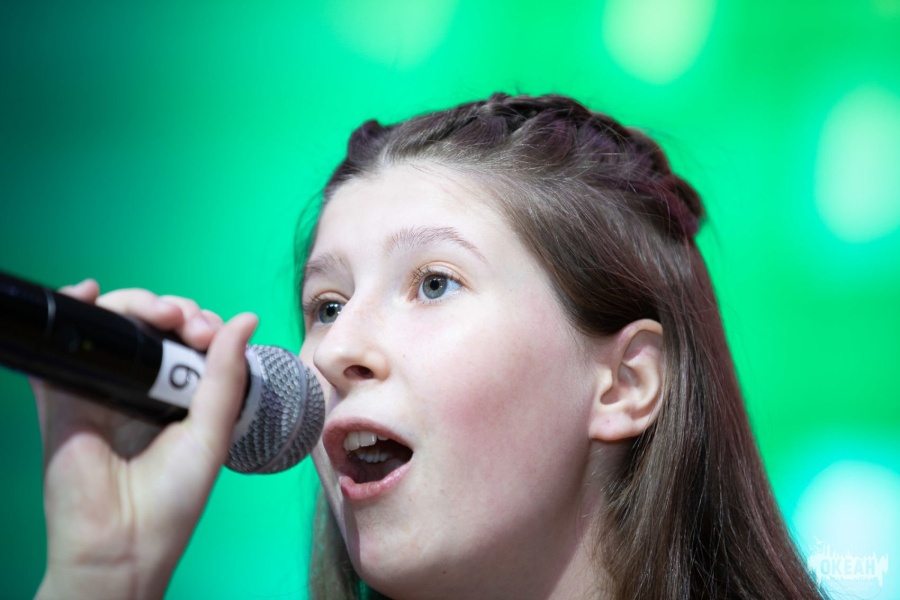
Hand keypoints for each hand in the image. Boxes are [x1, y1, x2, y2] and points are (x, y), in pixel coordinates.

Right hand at [33, 280, 257, 599]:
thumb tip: (246, 318)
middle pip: (152, 327)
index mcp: (179, 396)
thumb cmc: (173, 498)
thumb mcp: (212, 430)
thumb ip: (226, 375)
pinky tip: (87, 294)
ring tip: (162, 313)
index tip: (212, 331)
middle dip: (175, 311)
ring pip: (114, 328)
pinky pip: (61, 347)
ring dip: (137, 305)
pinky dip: (71, 311)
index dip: (201, 325)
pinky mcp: (64, 396)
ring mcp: (102, 388)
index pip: (188, 341)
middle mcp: (140, 388)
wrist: (125, 543)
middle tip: (191, 323)